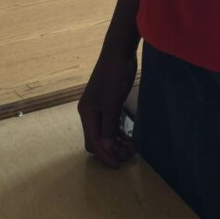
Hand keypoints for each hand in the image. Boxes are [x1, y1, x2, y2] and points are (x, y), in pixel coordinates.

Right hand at [78, 48, 137, 168]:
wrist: (119, 52)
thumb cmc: (114, 74)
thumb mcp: (112, 101)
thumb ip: (109, 125)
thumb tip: (105, 148)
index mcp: (87, 113)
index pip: (93, 141)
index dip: (104, 155)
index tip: (117, 165)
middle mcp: (90, 113)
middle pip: (97, 141)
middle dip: (110, 151)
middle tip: (128, 156)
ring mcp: (100, 109)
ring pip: (105, 134)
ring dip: (116, 143)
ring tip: (132, 149)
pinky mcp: (110, 104)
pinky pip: (112, 125)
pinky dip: (119, 134)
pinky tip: (130, 139)